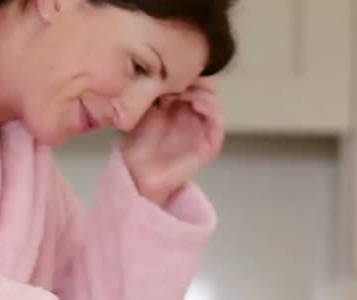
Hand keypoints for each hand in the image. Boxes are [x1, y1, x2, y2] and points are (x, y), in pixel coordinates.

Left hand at [121, 79, 224, 205]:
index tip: (171, 69)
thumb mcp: (145, 108)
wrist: (137, 172)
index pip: (195, 82)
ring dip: (203, 93)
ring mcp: (204, 132)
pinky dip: (211, 110)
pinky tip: (196, 103)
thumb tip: (165, 70)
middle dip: (196, 80)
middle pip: (208, 89)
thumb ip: (158, 90)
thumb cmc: (138, 142)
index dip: (186, 72)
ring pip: (215, 103)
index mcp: (183, 107)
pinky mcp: (209, 147)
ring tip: (186, 90)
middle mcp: (196, 118)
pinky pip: (218, 125)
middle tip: (179, 78)